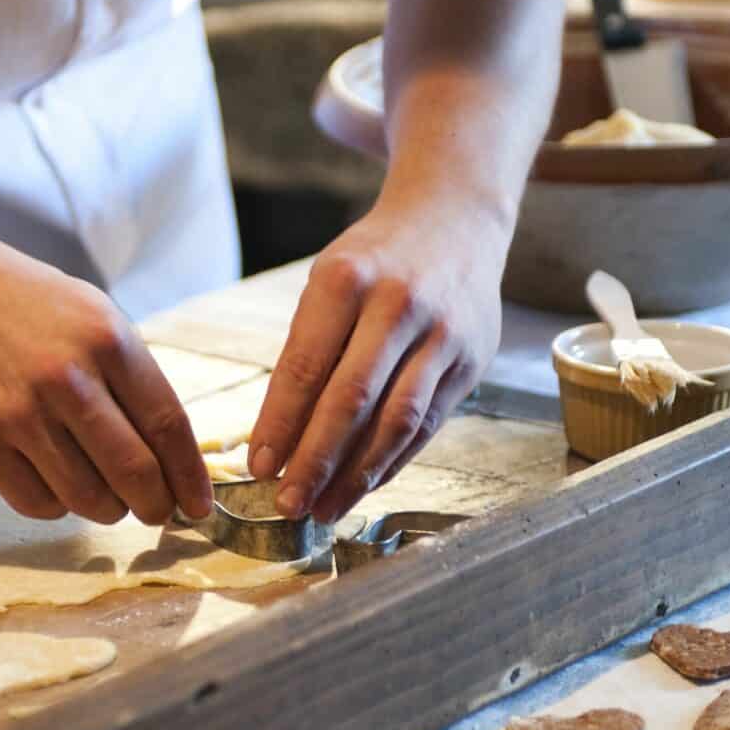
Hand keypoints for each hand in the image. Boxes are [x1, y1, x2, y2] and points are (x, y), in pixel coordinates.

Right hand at [0, 251, 211, 525]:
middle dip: (155, 505)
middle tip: (156, 511)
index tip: (198, 505)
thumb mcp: (97, 318)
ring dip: (107, 509)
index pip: (167, 426)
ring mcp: (17, 412)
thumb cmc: (33, 309)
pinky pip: (37, 503)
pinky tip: (58, 486)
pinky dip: (58, 506)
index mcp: (107, 341)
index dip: (189, 476)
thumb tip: (175, 462)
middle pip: (134, 471)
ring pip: (86, 497)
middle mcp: (65, 377)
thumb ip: (135, 380)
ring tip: (107, 499)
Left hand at [248, 203, 503, 523]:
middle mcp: (398, 305)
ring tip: (324, 508)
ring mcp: (441, 334)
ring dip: (357, 474)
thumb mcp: (330, 282)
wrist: (456, 220)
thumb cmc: (377, 259)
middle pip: (351, 400)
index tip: (259, 466)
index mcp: (347, 280)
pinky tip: (364, 485)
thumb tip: (277, 436)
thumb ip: (308, 351)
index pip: (305, 366)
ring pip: (396, 420)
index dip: (279, 423)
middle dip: (315, 460)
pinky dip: (392, 461)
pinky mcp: (470, 361)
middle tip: (288, 503)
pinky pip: (427, 424)